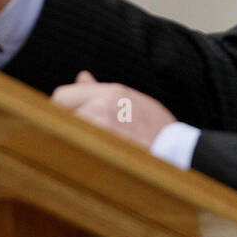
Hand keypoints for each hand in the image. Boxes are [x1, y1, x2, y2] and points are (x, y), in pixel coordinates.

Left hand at [51, 71, 176, 148]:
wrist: (177, 151)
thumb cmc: (154, 126)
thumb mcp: (130, 99)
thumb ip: (99, 90)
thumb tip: (82, 77)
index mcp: (109, 93)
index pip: (61, 97)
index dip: (61, 108)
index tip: (65, 117)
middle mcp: (102, 108)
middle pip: (59, 118)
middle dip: (64, 126)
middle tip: (74, 135)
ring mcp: (101, 133)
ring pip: (67, 137)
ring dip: (71, 142)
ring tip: (89, 147)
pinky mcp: (102, 154)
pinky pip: (76, 154)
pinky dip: (79, 156)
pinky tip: (93, 159)